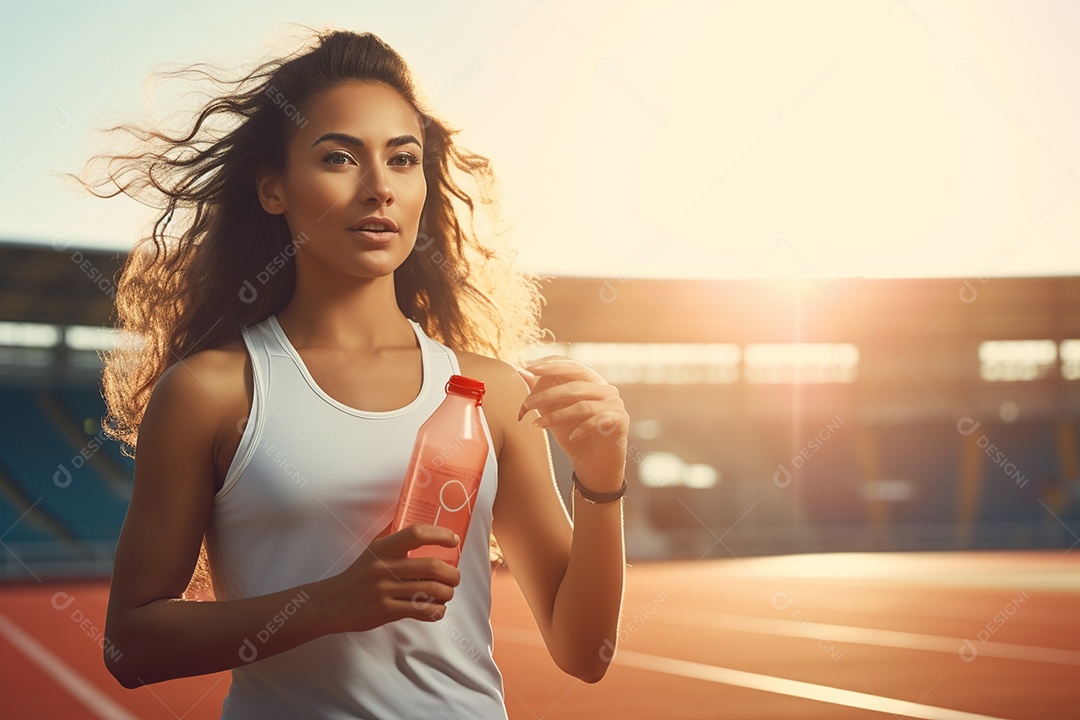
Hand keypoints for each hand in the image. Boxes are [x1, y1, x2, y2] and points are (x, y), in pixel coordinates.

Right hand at [323, 524, 460, 632]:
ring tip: (447, 593)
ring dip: (447, 593)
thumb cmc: (359, 574)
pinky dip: (437, 611)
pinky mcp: (385, 611)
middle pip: (432, 567)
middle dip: (452, 574)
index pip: (416, 534)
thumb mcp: (373, 550)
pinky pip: (421, 610)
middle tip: (454, 577)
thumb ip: (393, 536)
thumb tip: (415, 515)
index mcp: (384, 548)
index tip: (454, 540)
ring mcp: (384, 590)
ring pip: (431, 591)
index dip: (440, 535)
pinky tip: (437, 608)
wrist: (332, 603)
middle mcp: (384, 567)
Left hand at [516, 355, 628, 490]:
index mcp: (592, 381)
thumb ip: (540, 391)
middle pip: (575, 384)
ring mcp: (615, 403)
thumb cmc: (572, 434)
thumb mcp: (552, 412)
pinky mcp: (620, 420)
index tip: (528, 368)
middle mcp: (606, 388)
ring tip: (537, 425)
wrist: (594, 464)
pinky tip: (570, 437)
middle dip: (548, 393)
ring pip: (582, 405)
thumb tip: (522, 371)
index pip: (572, 365)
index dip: (551, 365)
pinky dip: (581, 429)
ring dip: (556, 416)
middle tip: (527, 404)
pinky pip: (597, 421)